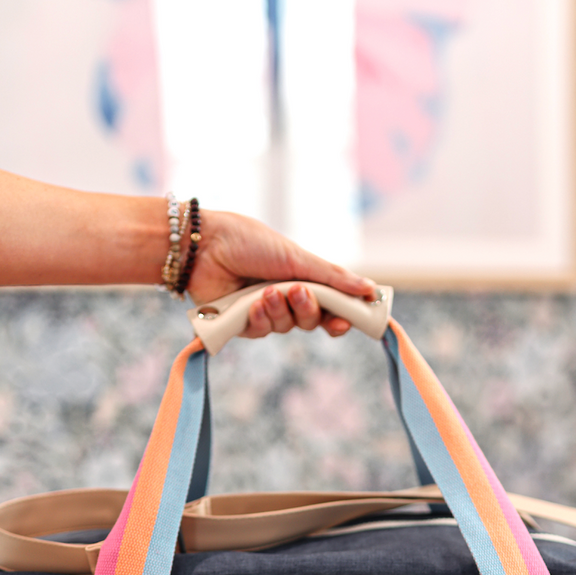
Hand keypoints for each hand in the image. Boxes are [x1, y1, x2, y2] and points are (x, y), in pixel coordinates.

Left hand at [187, 209, 375, 337]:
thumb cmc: (249, 242)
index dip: (341, 317)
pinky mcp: (242, 324)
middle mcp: (285, 297)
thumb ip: (333, 277)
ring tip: (268, 291)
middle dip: (309, 309)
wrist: (205, 245)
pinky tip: (252, 304)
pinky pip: (262, 332)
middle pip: (312, 320)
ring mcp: (264, 311)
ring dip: (281, 310)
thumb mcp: (297, 257)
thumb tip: (371, 289)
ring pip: (287, 327)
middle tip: (300, 292)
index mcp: (302, 278)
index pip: (330, 306)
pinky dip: (261, 318)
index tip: (348, 320)